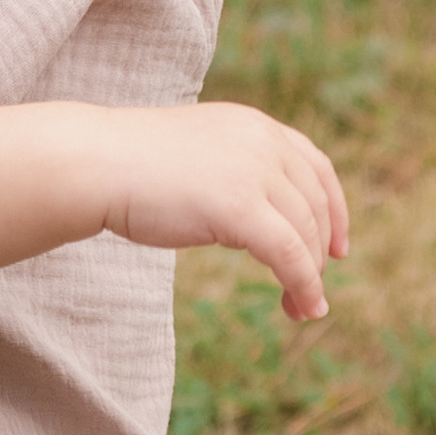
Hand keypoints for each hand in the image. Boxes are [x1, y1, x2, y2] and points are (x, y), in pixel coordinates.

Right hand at [97, 104, 348, 322]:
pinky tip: (303, 306)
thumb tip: (252, 216)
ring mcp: (255, 172)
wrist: (97, 163)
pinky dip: (303, 284)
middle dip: (321, 251)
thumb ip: (230, 173)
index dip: (335, 209)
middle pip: (315, 204)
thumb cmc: (131, 165)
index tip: (337, 246)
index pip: (316, 166)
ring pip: (306, 233)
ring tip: (304, 308)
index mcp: (254, 126)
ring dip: (311, 276)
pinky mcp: (242, 207)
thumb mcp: (198, 156)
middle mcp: (263, 142)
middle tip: (313, 291)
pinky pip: (289, 254)